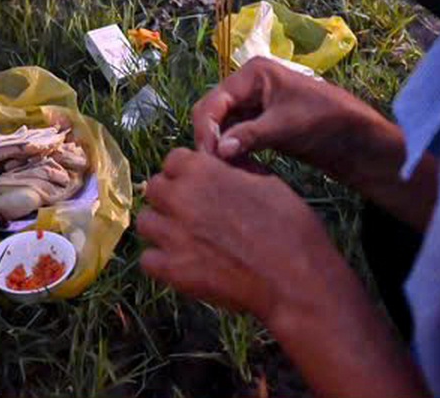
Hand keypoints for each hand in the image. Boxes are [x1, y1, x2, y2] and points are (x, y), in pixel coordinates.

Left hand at [138, 147, 348, 320]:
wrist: (295, 279)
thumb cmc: (290, 226)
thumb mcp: (268, 181)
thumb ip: (235, 168)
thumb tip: (223, 160)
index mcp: (203, 170)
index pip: (173, 160)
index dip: (186, 171)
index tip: (198, 184)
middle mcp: (181, 198)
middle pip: (155, 188)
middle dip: (170, 196)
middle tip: (192, 211)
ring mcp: (173, 235)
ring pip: (145, 221)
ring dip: (161, 226)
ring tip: (183, 237)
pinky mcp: (173, 270)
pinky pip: (146, 259)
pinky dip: (160, 261)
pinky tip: (180, 263)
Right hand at [192, 57, 397, 178]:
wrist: (355, 137)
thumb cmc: (325, 120)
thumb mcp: (286, 126)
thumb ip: (250, 135)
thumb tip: (219, 151)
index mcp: (253, 73)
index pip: (215, 100)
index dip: (207, 128)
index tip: (209, 157)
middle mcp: (249, 84)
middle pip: (214, 111)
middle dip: (211, 138)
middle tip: (214, 168)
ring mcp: (254, 104)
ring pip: (222, 126)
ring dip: (221, 147)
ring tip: (228, 171)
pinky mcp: (260, 122)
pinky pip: (235, 135)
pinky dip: (234, 151)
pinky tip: (239, 169)